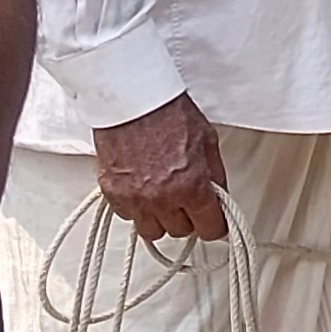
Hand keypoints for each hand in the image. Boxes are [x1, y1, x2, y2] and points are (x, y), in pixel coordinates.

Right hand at [93, 94, 228, 243]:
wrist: (132, 99)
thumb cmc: (168, 112)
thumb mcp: (208, 142)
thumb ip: (215, 176)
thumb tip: (219, 196)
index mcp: (190, 186)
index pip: (209, 229)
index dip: (215, 225)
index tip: (215, 222)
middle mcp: (161, 198)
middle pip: (180, 232)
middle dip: (187, 218)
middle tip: (188, 201)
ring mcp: (134, 198)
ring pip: (151, 231)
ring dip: (160, 218)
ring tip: (164, 199)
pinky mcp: (111, 193)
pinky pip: (127, 215)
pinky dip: (136, 208)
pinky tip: (142, 189)